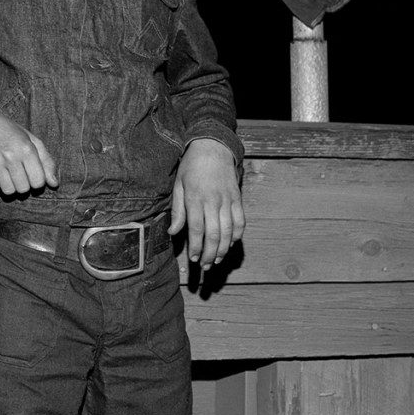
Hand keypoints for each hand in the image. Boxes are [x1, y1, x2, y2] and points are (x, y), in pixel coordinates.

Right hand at [0, 104, 58, 195]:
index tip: (30, 173)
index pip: (38, 183)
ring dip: (9, 185)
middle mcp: (11, 155)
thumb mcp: (32, 141)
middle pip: (23, 189)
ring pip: (8, 191)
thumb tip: (54, 184)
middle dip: (22, 184)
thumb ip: (46, 162)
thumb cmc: (11, 133)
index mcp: (27, 148)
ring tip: (6, 172)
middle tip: (17, 171)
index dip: (36, 181)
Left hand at [170, 138, 244, 270]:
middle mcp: (213, 201)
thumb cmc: (192, 167)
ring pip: (228, 231)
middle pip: (214, 235)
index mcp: (195, 198)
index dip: (196, 247)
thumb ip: (177, 210)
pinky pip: (240, 221)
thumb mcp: (179, 185)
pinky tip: (230, 244)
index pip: (197, 229)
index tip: (194, 259)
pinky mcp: (238, 198)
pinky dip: (237, 236)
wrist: (213, 148)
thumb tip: (173, 232)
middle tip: (206, 266)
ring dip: (224, 249)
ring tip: (217, 260)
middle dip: (210, 254)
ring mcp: (228, 200)